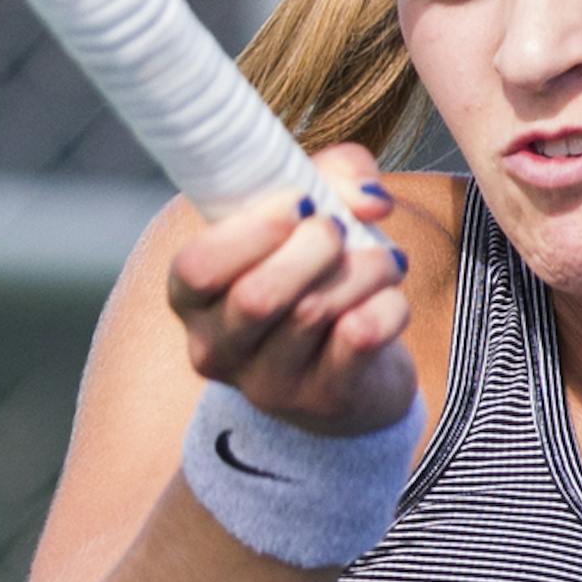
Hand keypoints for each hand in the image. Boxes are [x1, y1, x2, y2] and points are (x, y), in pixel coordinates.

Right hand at [167, 144, 415, 436]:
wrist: (352, 370)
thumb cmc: (314, 274)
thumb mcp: (308, 214)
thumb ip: (334, 179)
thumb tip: (371, 201)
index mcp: (191, 299)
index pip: (197, 269)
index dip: (253, 229)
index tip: (301, 202)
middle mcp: (215, 349)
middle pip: (257, 296)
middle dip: (315, 245)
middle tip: (339, 231)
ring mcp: (266, 385)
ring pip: (314, 312)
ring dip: (364, 268)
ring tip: (383, 258)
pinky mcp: (322, 401)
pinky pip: (360, 337)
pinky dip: (388, 303)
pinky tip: (389, 298)